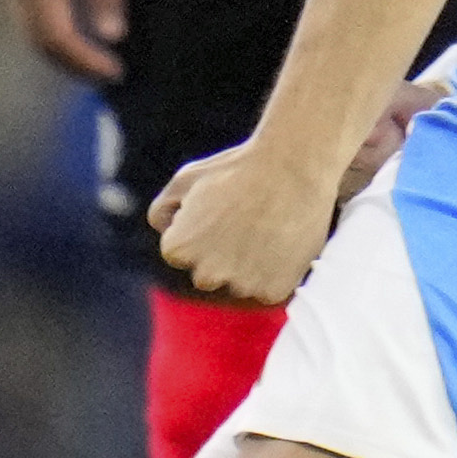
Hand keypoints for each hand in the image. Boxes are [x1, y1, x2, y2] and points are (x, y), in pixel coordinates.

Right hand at [5, 0, 131, 84]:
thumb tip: (111, 36)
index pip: (57, 36)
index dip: (85, 60)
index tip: (114, 70)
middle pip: (38, 41)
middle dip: (73, 64)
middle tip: (108, 73)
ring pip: (30, 32)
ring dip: (60, 54)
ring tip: (94, 62)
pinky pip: (28, 17)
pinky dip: (51, 35)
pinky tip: (77, 36)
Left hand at [144, 131, 340, 307]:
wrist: (293, 165)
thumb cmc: (238, 168)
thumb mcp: (186, 179)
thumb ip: (163, 211)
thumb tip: (166, 233)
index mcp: (177, 250)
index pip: (182, 253)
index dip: (202, 228)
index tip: (223, 207)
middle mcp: (204, 275)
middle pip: (209, 273)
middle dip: (223, 252)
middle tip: (246, 218)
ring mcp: (240, 286)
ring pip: (240, 282)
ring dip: (250, 264)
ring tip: (268, 226)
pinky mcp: (272, 291)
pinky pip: (268, 289)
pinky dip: (276, 271)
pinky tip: (283, 240)